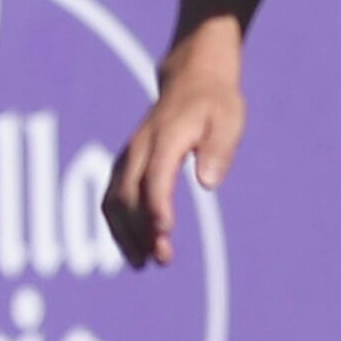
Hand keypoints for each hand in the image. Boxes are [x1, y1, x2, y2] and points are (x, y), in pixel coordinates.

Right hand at [104, 30, 244, 268]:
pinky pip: (111, 197)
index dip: (157, 205)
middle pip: (129, 193)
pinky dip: (117, 224)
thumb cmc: (215, 102)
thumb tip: (208, 182)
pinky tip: (133, 247)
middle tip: (163, 259)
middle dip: (141, 229)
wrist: (192, 77)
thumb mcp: (229, 118)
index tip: (164, 233)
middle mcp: (140, 146)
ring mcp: (129, 155)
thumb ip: (220, 149)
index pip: (156, 176)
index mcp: (166, 136)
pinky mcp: (126, 163)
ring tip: (144, 263)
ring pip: (114, 199)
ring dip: (124, 233)